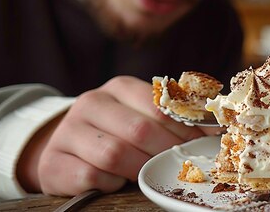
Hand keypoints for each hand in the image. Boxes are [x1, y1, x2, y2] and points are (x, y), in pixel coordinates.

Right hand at [18, 76, 204, 195]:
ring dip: (138, 169)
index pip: (159, 106)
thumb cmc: (115, 131)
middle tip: (178, 166)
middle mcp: (91, 103)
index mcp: (119, 87)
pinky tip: (116, 181)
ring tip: (147, 174)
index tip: (201, 146)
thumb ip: (174, 118)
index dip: (185, 129)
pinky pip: (91, 176)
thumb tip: (217, 130)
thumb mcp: (142, 115)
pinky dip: (110, 183)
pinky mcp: (52, 162)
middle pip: (140, 131)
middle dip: (165, 153)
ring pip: (115, 154)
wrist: (65, 148)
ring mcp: (68, 131)